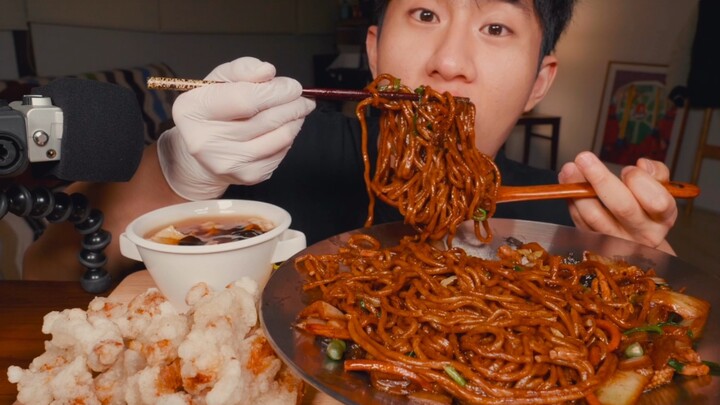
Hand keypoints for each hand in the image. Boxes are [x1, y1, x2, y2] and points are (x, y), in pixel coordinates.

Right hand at [157, 57, 315, 199]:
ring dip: (296, 120)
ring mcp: (227, 162)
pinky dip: (288, 137)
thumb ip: (242, 69)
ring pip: (280, 138)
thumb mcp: (219, 81)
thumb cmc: (213, 110)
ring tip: (298, 110)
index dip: (276, 90)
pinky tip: (283, 128)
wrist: (203, 152)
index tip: (292, 86)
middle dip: (293, 104)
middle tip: (302, 97)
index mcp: (192, 110)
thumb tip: (267, 71)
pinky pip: (281, 153)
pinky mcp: (247, 176)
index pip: (244, 98)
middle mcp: (205, 141)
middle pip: (266, 119)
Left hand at [558, 151, 676, 253]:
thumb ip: (656, 174)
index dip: (640, 182)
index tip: (627, 169)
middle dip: (601, 179)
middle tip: (584, 158)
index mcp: (663, 218)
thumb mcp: (660, 190)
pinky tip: (566, 183)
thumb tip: (643, 164)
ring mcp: (617, 242)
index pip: (657, 202)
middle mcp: (643, 234)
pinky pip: (580, 222)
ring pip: (594, 216)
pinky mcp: (595, 244)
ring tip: (569, 169)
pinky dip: (571, 201)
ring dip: (578, 190)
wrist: (637, 242)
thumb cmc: (647, 209)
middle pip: (622, 207)